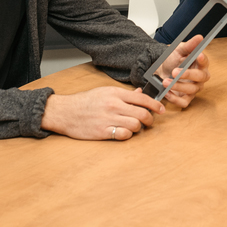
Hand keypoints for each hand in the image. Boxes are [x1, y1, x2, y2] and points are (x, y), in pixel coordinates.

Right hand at [42, 86, 164, 140]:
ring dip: (138, 128)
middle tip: (149, 121)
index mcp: (115, 93)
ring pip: (136, 125)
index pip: (142, 98)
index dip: (155, 105)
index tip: (161, 110)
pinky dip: (127, 135)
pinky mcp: (103, 131)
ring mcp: (108, 119)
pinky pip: (124, 135)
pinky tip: (124, 132)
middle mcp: (114, 105)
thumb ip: (124, 94)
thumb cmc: (85, 101)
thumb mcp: (105, 92)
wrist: (65, 112)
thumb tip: (141, 93)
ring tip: (134, 127)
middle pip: (142, 113)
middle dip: (150, 119)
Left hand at [157, 34, 210, 107]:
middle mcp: (200, 78)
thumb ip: (189, 45)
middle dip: (187, 75)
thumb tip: (199, 37)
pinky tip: (166, 92)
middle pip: (200, 78)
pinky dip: (174, 98)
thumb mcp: (179, 50)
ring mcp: (194, 89)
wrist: (161, 70)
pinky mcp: (186, 98)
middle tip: (174, 71)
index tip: (198, 56)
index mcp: (201, 64)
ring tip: (165, 81)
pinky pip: (184, 102)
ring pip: (191, 90)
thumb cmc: (173, 59)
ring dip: (177, 86)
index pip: (205, 62)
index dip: (203, 60)